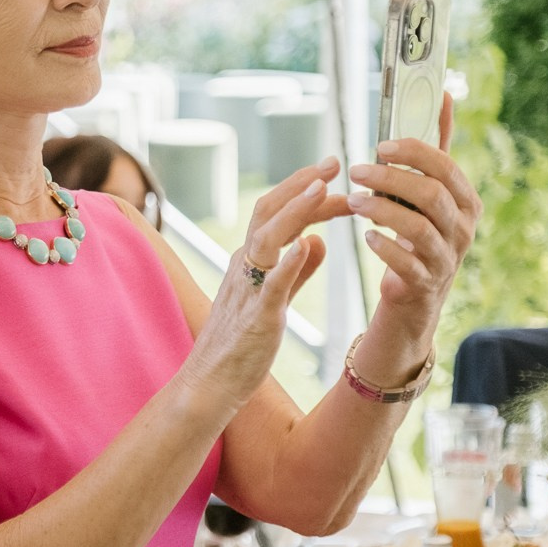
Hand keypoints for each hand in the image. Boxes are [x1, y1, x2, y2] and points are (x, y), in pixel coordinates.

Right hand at [185, 157, 349, 412]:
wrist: (209, 384)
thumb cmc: (240, 346)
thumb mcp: (273, 300)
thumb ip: (296, 272)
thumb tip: (318, 242)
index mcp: (250, 261)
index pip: (277, 214)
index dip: (307, 195)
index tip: (338, 182)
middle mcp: (245, 266)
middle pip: (268, 212)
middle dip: (301, 184)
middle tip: (334, 161)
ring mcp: (248, 289)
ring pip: (267, 237)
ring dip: (296, 210)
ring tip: (324, 188)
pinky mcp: (255, 317)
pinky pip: (269, 284)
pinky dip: (287, 262)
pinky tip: (308, 244)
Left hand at [347, 93, 480, 343]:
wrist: (419, 290)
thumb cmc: (422, 228)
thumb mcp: (433, 188)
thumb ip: (437, 146)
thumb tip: (445, 96)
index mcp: (466, 199)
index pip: (445, 167)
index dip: (413, 153)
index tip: (380, 145)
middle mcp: (463, 228)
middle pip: (431, 195)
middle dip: (391, 179)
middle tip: (358, 171)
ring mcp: (446, 257)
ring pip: (417, 228)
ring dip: (382, 210)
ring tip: (354, 201)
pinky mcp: (425, 282)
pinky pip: (406, 263)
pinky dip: (384, 247)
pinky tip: (367, 236)